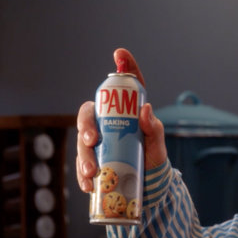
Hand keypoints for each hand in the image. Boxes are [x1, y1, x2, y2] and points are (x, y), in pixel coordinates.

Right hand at [76, 48, 167, 192]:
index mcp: (125, 112)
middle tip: (92, 141)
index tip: (120, 53)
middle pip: (89, 114)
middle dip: (86, 125)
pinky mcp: (90, 160)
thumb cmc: (152, 157)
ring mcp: (96, 140)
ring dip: (83, 156)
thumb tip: (145, 109)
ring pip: (81, 141)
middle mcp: (106, 121)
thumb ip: (154, 128)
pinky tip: (88, 184)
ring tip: (91, 173)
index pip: (124, 85)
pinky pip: (81, 164)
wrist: (148, 184)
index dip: (124, 65)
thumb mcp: (156, 144)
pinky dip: (82, 175)